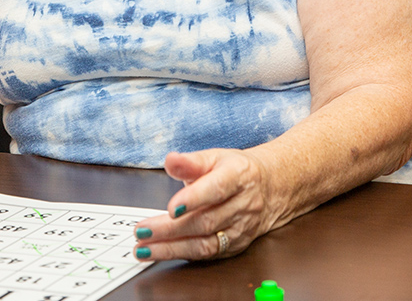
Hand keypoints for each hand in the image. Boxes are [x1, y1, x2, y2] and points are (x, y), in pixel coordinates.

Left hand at [131, 149, 277, 260]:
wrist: (269, 189)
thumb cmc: (235, 171)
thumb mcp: (214, 157)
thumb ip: (190, 161)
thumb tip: (170, 160)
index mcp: (238, 176)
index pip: (216, 189)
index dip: (194, 199)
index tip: (171, 207)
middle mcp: (242, 205)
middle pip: (206, 221)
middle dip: (171, 229)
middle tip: (142, 231)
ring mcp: (240, 228)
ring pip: (206, 243)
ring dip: (172, 248)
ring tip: (144, 248)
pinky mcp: (235, 246)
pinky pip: (208, 254)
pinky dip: (182, 254)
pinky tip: (161, 252)